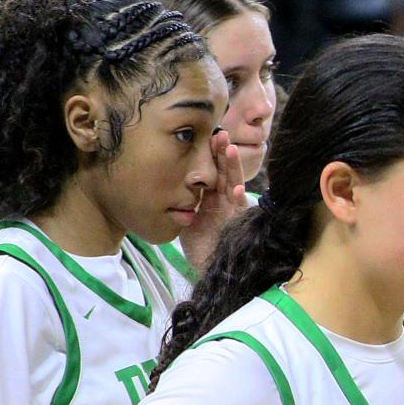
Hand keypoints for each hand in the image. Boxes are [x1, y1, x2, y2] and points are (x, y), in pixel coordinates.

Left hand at [181, 132, 246, 271]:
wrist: (212, 271)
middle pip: (224, 172)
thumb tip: (164, 188)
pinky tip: (236, 188)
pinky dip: (238, 199)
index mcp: (211, 198)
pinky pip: (239, 210)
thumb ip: (182, 205)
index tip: (206, 137)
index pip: (212, 171)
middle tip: (219, 133)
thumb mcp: (186, 221)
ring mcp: (232, 211)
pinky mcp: (238, 224)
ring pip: (234, 184)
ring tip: (229, 149)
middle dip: (222, 153)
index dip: (211, 156)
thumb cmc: (201, 248)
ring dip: (232, 167)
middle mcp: (224, 201)